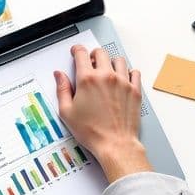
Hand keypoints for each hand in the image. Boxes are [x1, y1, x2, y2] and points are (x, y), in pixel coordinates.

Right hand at [55, 45, 152, 182]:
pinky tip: (123, 78)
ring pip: (118, 60)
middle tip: (91, 62)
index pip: (81, 54)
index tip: (76, 52)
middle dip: (93, 54)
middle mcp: (106, 77)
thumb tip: (59, 75)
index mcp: (87, 79)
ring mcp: (123, 82)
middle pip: (101, 53)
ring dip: (111, 62)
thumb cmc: (92, 131)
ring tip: (107, 70)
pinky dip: (128, 72)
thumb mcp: (67, 112)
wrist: (115, 144)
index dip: (77, 50)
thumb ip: (62, 89)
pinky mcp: (135, 90)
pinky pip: (134, 72)